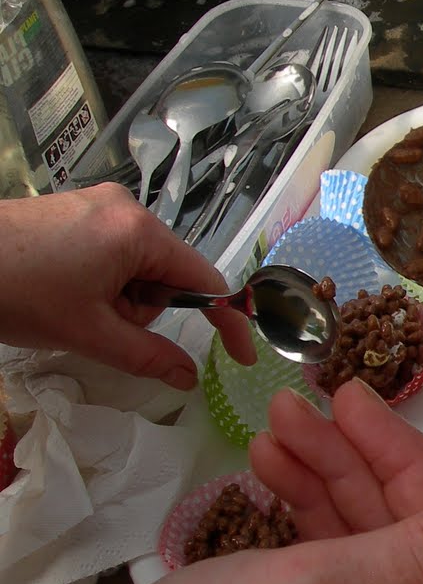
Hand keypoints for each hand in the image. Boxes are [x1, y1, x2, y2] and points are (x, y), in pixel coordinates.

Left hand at [0, 184, 254, 388]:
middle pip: (165, 273)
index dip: (227, 322)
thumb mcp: (88, 333)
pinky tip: (64, 290)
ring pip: (135, 266)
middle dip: (142, 307)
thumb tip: (188, 378)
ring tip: (71, 306)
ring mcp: (98, 204)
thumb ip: (147, 356)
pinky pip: (110, 251)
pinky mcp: (74, 209)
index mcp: (138, 232)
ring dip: (116, 296)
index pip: (205, 280)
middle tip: (98, 324)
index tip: (239, 357)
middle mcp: (126, 208)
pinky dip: (98, 280)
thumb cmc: (17, 292)